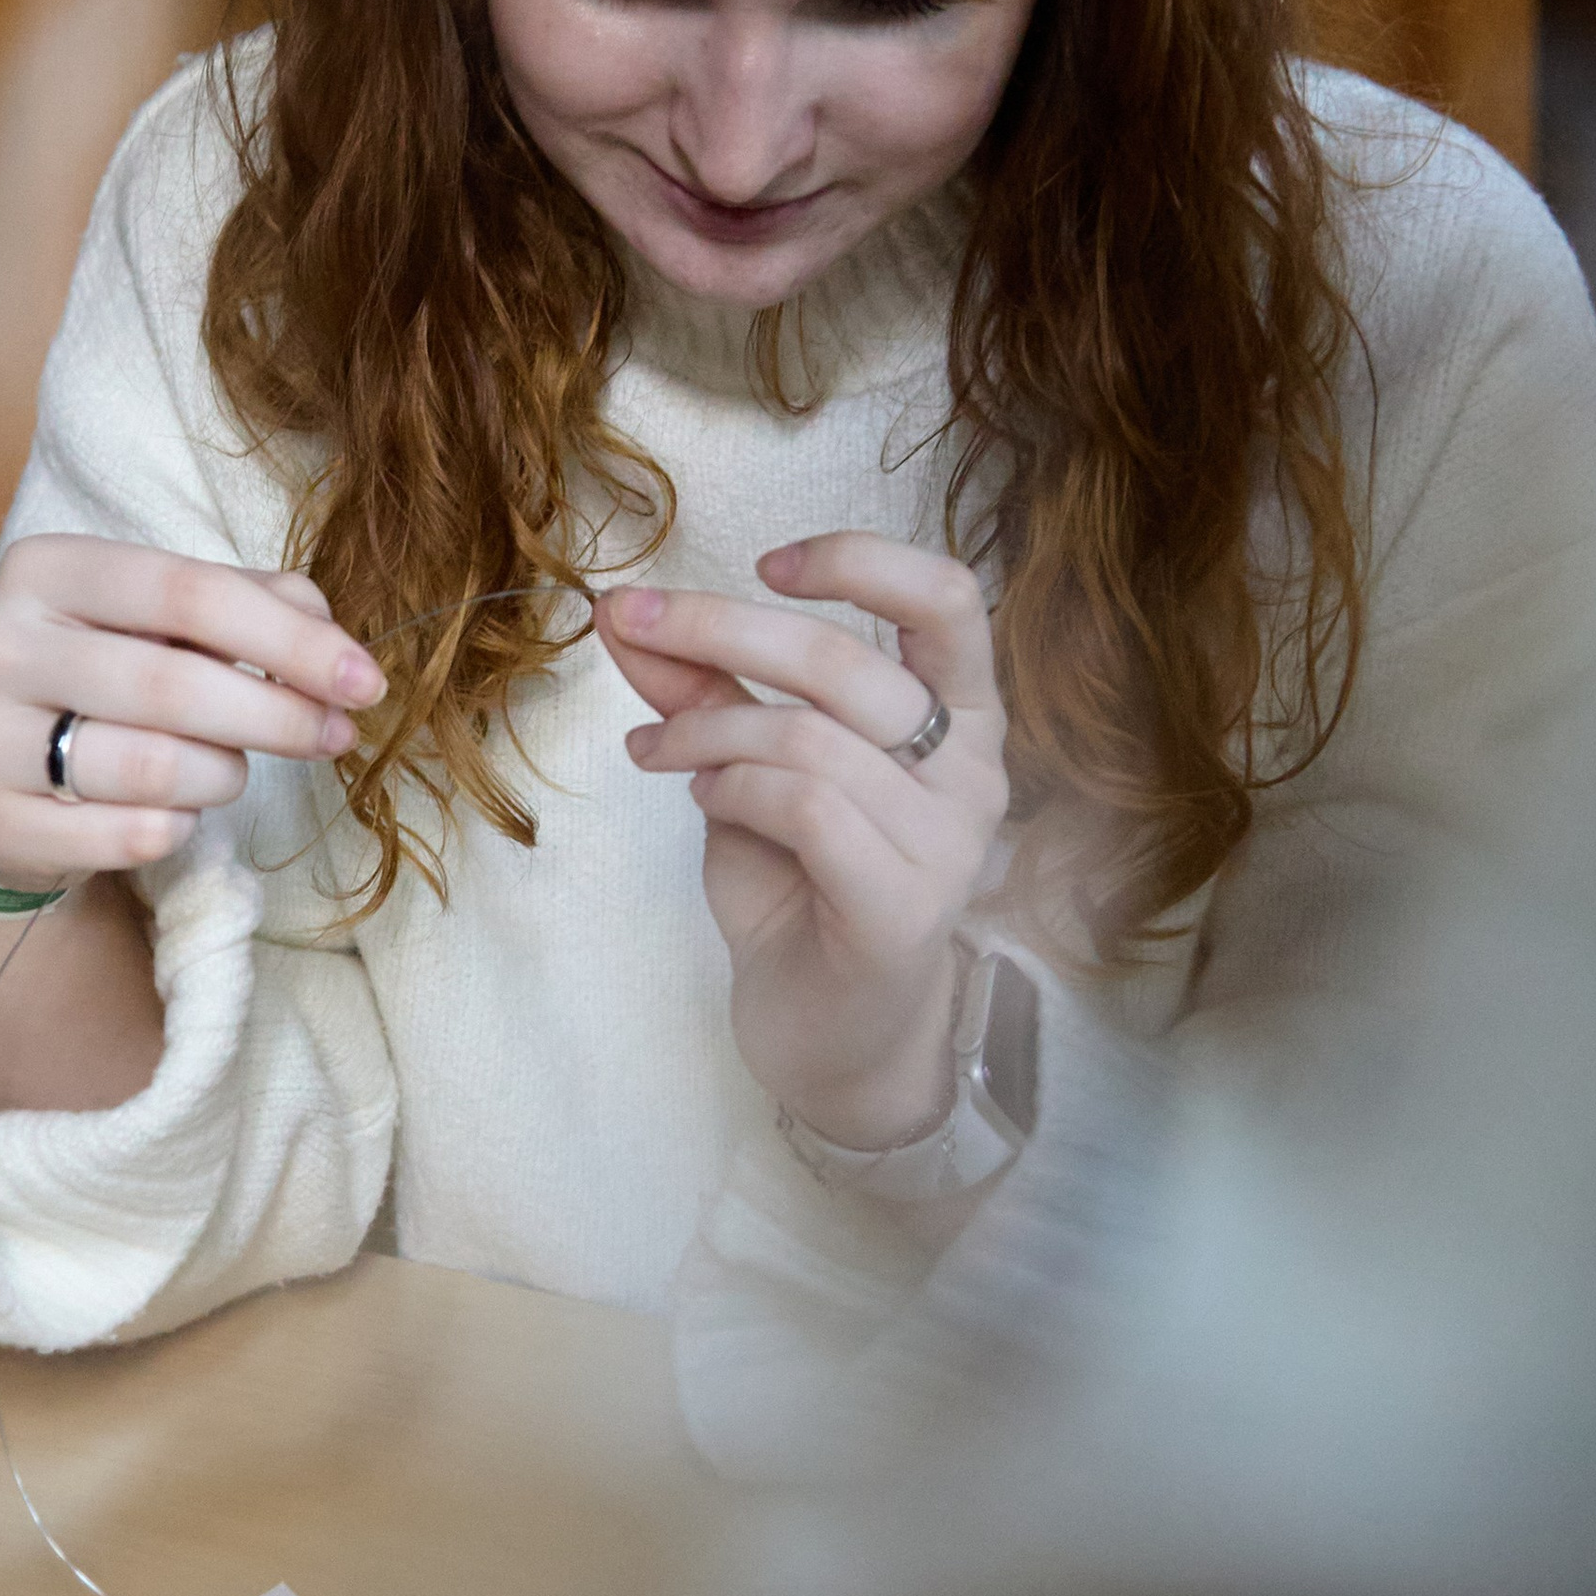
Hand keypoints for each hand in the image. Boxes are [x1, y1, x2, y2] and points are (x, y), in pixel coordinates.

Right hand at [0, 537, 385, 890]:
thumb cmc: (97, 682)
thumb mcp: (161, 621)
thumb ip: (250, 604)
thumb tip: (330, 637)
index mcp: (44, 569)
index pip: (187, 591)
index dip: (290, 640)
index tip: (364, 680)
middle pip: (173, 683)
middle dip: (278, 716)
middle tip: (335, 736)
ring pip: (154, 768)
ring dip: (222, 777)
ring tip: (226, 771)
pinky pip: (131, 835)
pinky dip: (179, 828)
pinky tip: (174, 812)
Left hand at [600, 534, 1009, 1150]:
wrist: (824, 1034)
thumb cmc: (800, 889)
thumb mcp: (744, 765)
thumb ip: (704, 687)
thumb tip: (622, 610)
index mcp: (959, 717)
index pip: (951, 601)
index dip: (861, 562)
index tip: (765, 562)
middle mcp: (973, 771)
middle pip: (848, 660)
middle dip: (717, 626)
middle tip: (628, 622)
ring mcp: (949, 843)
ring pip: (809, 736)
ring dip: (705, 728)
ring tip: (658, 751)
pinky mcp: (906, 906)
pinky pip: (806, 805)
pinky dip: (732, 787)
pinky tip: (704, 801)